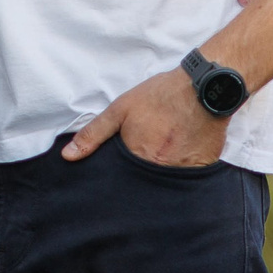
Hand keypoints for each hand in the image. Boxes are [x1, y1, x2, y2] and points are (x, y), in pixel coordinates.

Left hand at [61, 69, 228, 167]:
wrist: (204, 88)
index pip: (121, 180)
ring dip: (160, 174)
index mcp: (137, 158)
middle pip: (143, 184)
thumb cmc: (160, 96)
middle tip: (144, 155)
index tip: (119, 169)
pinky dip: (181, 172)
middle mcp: (161, 170)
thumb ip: (93, 134)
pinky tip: (179, 156)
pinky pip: (187, 180)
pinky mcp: (203, 170)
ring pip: (165, 183)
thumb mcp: (120, 110)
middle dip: (138, 178)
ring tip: (161, 155)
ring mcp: (183, 172)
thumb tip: (68, 156)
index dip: (118, 176)